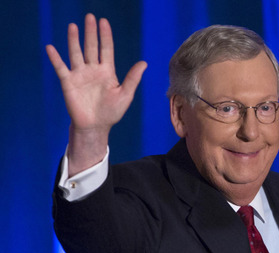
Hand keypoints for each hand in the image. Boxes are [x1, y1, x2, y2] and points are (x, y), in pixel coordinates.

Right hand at [46, 14, 145, 172]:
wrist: (96, 126)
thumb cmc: (112, 112)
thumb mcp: (125, 95)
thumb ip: (133, 78)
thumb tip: (144, 62)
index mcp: (107, 71)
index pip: (106, 49)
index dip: (105, 35)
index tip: (103, 22)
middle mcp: (93, 70)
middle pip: (91, 47)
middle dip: (91, 33)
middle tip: (90, 17)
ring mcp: (80, 75)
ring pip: (76, 53)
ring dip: (74, 40)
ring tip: (73, 26)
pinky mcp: (68, 82)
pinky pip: (61, 68)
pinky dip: (56, 58)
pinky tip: (51, 48)